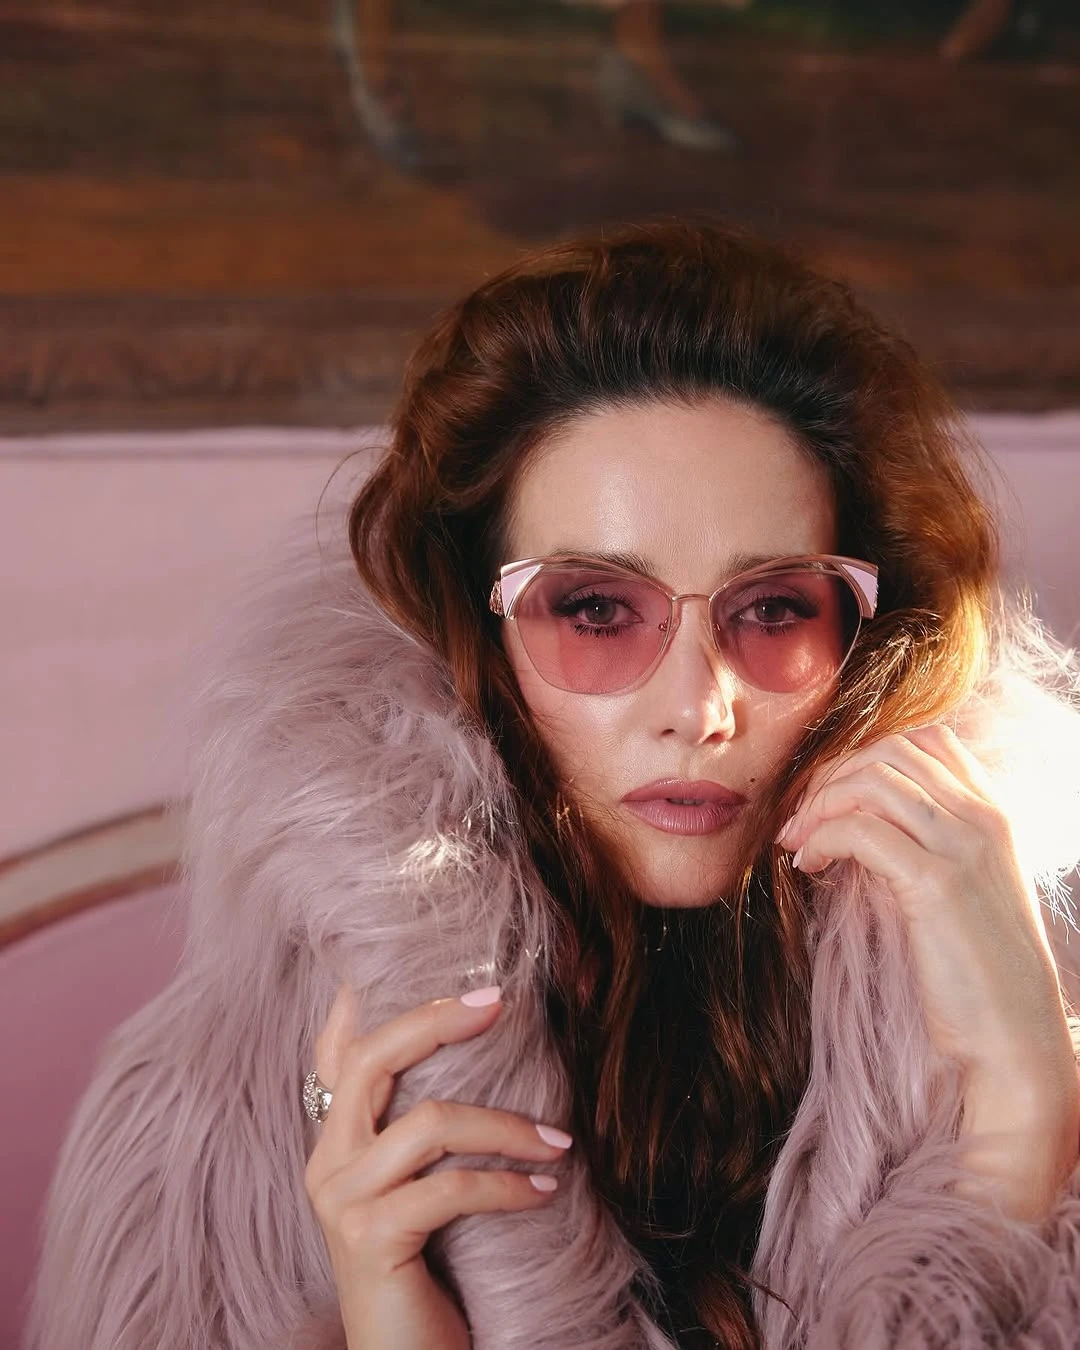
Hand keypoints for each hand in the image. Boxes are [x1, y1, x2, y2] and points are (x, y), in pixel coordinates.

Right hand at [304, 984, 572, 1349]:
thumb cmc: (426, 1268)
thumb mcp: (421, 1185)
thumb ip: (427, 1127)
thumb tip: (487, 1044)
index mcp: (336, 1139)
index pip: (336, 1050)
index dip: (360, 998)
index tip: (403, 954)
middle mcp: (327, 1160)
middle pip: (373, 1058)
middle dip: (437, 1019)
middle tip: (499, 1001)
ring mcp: (342, 1201)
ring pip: (428, 1122)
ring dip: (506, 1126)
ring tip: (559, 1140)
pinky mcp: (370, 1240)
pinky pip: (451, 1189)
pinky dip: (509, 1186)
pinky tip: (546, 1190)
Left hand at [775, 723, 1079, 1216]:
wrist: (1014, 1038)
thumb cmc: (977, 972)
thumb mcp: (958, 889)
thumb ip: (924, 844)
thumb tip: (854, 822)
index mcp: (993, 814)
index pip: (925, 741)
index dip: (864, 759)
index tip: (831, 800)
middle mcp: (984, 818)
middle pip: (889, 751)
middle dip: (832, 778)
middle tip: (800, 822)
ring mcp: (964, 845)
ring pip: (871, 780)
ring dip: (819, 806)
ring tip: (798, 845)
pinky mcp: (936, 882)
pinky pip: (861, 829)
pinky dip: (822, 838)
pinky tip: (810, 866)